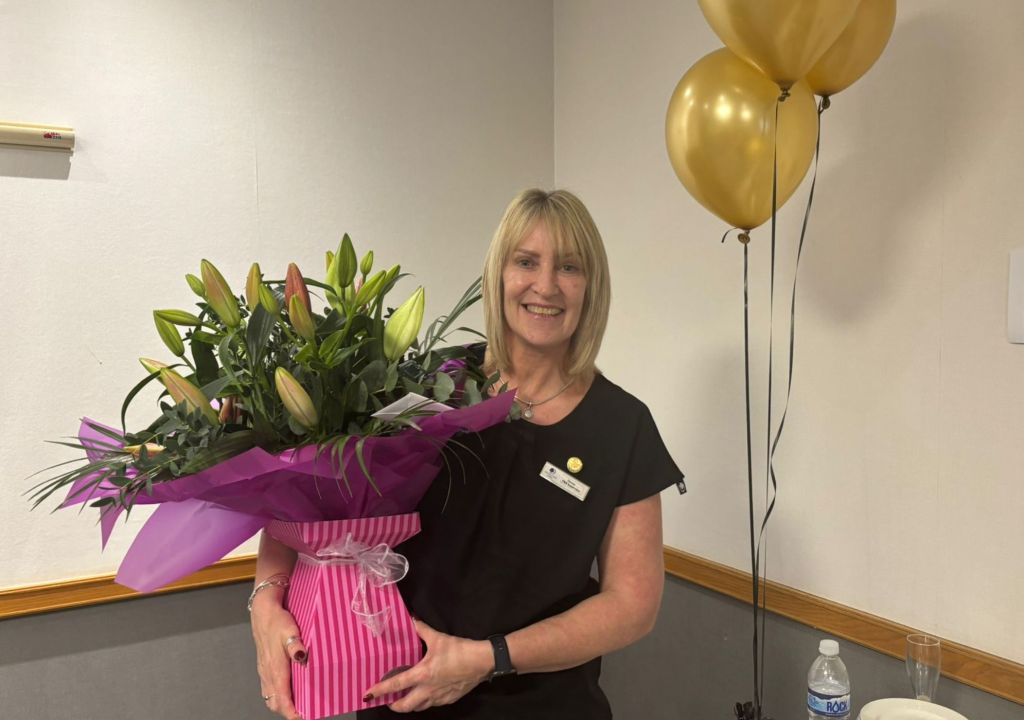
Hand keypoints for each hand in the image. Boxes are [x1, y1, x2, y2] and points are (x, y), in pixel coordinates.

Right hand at [251, 589, 307, 718]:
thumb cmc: (277, 621)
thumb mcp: (290, 629)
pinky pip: (268, 689)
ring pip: (270, 697)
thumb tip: (301, 656)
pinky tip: (286, 694)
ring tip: (297, 708)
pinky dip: (277, 697)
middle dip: (287, 711)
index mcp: (275, 667)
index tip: (300, 717)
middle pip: (275, 702)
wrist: (263, 612)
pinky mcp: (264, 668)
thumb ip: (295, 644)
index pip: (281, 696)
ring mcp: (264, 671)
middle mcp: (267, 673)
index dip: (290, 710)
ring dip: (282, 705)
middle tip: (302, 714)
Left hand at [362, 619, 492, 712]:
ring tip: (406, 698)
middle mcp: (427, 690)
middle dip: (394, 705)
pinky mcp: (449, 699)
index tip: (368, 694)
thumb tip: (411, 619)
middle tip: (388, 700)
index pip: (395, 684)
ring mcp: (439, 697)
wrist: (482, 662)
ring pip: (419, 708)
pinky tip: (427, 694)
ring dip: (409, 705)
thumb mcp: (438, 638)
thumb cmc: (459, 650)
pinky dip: (425, 702)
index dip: (380, 690)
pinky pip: (432, 704)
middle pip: (405, 706)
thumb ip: (422, 629)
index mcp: (422, 675)